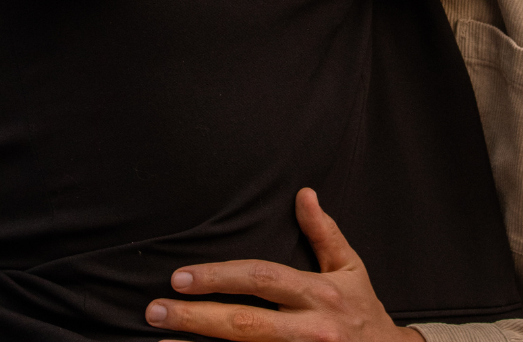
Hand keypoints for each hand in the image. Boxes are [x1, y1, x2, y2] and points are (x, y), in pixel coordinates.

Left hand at [145, 188, 420, 341]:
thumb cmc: (366, 314)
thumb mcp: (350, 269)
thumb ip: (324, 234)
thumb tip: (304, 194)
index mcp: (320, 294)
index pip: (261, 279)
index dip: (219, 277)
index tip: (180, 277)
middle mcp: (312, 329)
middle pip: (246, 323)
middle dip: (197, 316)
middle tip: (156, 309)